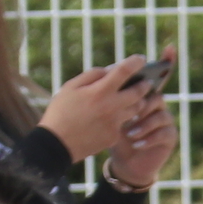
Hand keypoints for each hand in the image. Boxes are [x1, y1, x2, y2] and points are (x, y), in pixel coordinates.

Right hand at [37, 54, 153, 161]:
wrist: (56, 144)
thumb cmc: (60, 111)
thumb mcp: (70, 87)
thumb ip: (92, 75)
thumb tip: (110, 70)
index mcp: (99, 91)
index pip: (124, 71)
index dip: (135, 62)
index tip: (141, 59)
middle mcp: (111, 107)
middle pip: (138, 93)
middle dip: (144, 85)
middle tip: (146, 82)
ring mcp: (114, 123)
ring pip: (136, 110)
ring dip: (137, 102)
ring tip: (133, 98)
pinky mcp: (114, 137)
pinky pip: (122, 124)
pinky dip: (120, 118)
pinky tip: (113, 117)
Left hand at [109, 45, 179, 187]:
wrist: (122, 162)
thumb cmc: (113, 135)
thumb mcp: (107, 114)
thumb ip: (111, 95)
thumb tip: (111, 75)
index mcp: (144, 95)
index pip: (156, 76)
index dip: (166, 62)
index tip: (170, 47)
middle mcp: (157, 105)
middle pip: (156, 94)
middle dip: (143, 103)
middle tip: (130, 112)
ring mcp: (165, 120)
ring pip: (160, 113)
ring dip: (143, 123)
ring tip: (128, 133)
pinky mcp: (169, 137)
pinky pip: (164, 132)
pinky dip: (148, 137)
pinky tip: (136, 143)